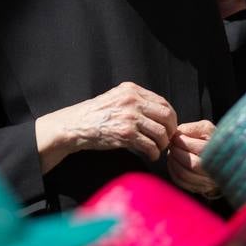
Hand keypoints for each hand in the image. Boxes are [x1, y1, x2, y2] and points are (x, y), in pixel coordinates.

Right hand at [38, 82, 178, 163]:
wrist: (74, 126)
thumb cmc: (95, 115)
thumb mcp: (116, 98)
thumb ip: (136, 101)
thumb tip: (160, 113)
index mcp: (131, 90)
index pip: (163, 102)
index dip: (170, 117)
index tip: (168, 127)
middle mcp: (132, 101)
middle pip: (166, 116)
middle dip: (170, 130)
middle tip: (167, 140)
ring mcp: (129, 117)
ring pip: (161, 132)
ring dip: (162, 144)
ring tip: (157, 149)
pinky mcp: (125, 134)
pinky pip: (150, 145)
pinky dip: (154, 153)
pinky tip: (150, 155)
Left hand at [168, 120, 216, 195]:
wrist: (218, 156)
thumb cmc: (209, 139)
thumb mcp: (204, 128)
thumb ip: (190, 129)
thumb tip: (176, 135)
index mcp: (220, 152)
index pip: (200, 149)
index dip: (183, 142)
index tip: (176, 137)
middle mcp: (216, 169)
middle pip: (192, 164)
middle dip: (177, 152)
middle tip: (172, 145)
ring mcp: (208, 181)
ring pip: (185, 174)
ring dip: (173, 161)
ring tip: (172, 152)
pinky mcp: (199, 187)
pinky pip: (181, 182)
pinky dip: (173, 171)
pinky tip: (174, 162)